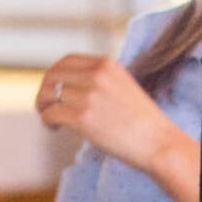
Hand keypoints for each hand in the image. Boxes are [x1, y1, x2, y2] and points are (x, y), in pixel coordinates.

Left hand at [36, 53, 183, 176]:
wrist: (157, 142)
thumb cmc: (141, 119)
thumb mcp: (122, 84)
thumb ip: (99, 78)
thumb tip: (69, 84)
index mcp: (107, 64)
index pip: (67, 60)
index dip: (54, 74)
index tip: (53, 89)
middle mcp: (97, 75)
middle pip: (53, 75)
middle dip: (44, 90)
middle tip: (45, 106)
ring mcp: (89, 95)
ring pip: (49, 95)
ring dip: (44, 108)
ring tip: (51, 120)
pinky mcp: (83, 117)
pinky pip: (51, 113)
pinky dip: (48, 121)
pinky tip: (55, 129)